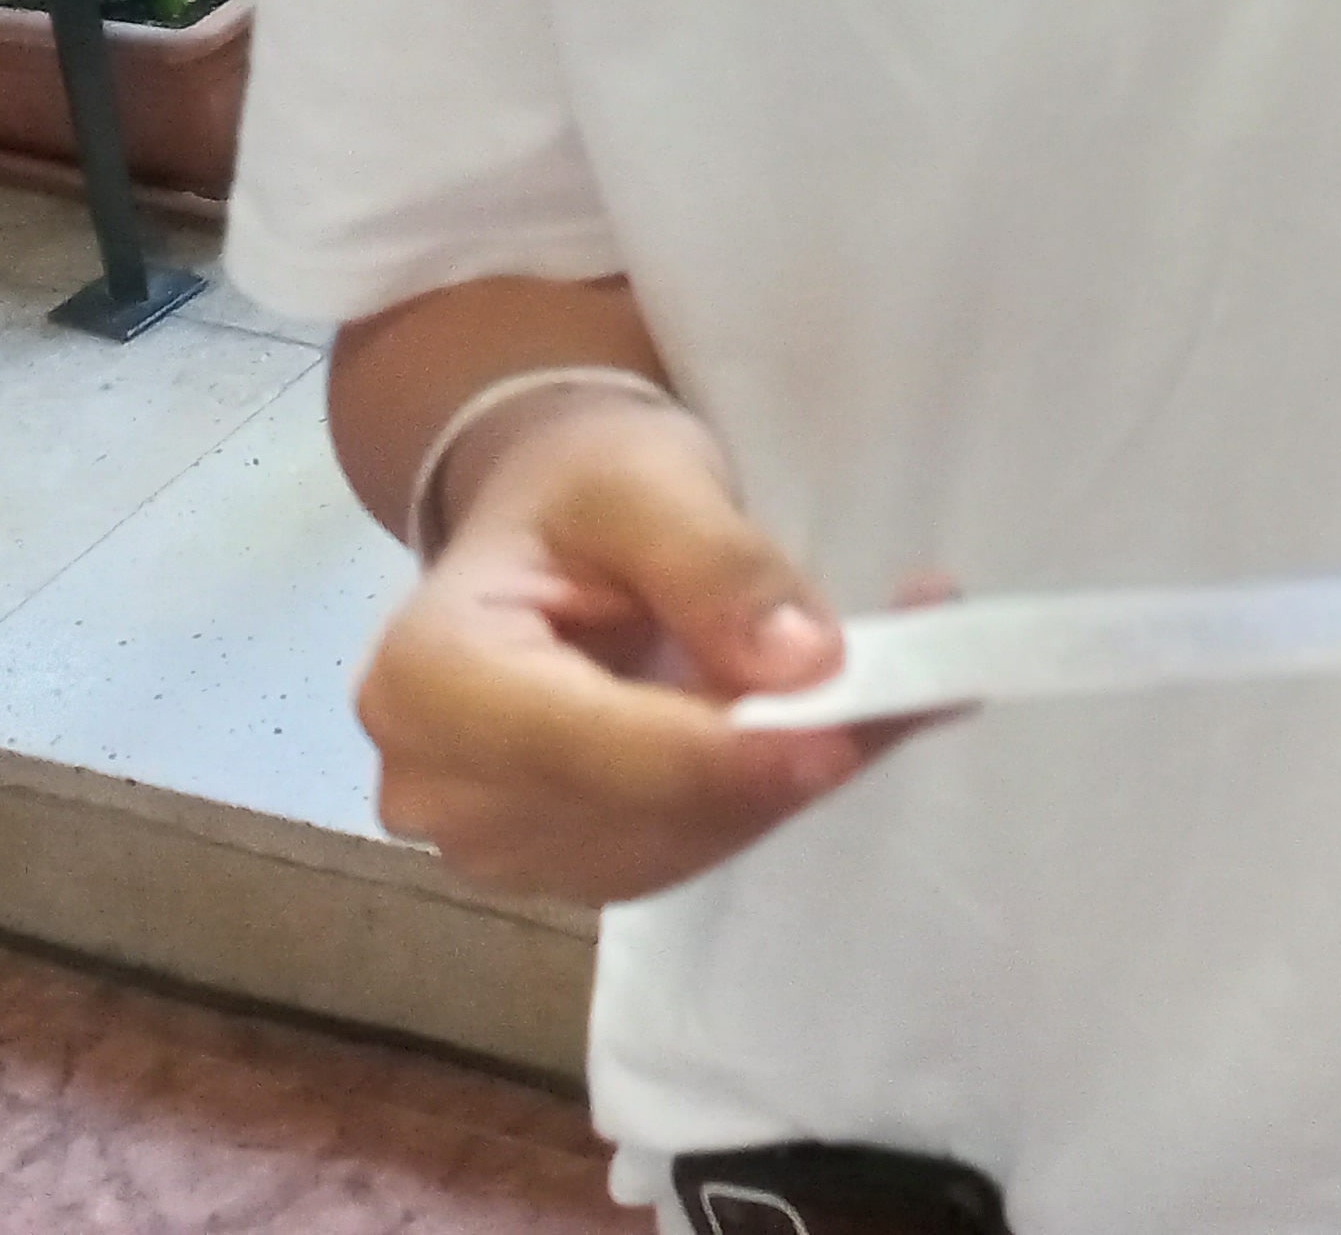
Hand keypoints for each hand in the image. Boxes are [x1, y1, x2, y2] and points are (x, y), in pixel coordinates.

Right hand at [356, 387, 918, 901]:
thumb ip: (718, 567)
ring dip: (789, 782)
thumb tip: (801, 665)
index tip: (839, 737)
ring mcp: (492, 840)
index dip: (714, 755)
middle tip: (917, 692)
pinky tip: (837, 729)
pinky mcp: (560, 860)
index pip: (577, 745)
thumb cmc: (583, 485)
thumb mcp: (648, 480)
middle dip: (775, 764)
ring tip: (896, 695)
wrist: (548, 519)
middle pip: (631, 809)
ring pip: (674, 844)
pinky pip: (684, 848)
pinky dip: (768, 794)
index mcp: (423, 678)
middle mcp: (435, 785)